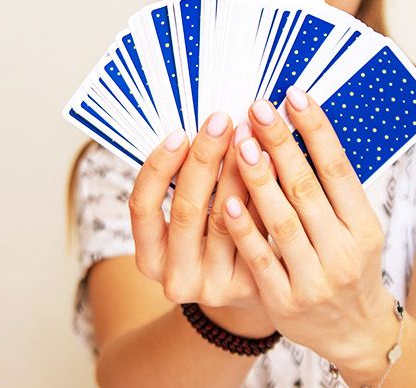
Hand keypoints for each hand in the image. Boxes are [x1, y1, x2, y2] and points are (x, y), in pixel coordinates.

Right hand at [128, 112, 273, 336]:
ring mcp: (214, 287)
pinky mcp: (250, 287)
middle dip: (203, 159)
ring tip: (250, 134)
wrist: (249, 293)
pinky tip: (273, 162)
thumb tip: (203, 127)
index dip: (158, 168)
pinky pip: (257, 231)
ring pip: (225, 219)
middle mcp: (177, 278)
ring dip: (237, 170)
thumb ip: (187, 184)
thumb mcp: (190, 221)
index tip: (178, 133)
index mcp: (150, 259)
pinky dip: (264, 193)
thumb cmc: (214, 242)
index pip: (142, 208)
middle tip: (221, 121)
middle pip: (187, 209)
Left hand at [221, 88, 398, 368]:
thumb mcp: (357, 228)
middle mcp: (343, 251)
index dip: (316, 129)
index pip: (338, 169)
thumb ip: (333, 189)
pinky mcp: (286, 301)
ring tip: (240, 141)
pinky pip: (261, 259)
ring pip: (282, 221)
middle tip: (257, 108)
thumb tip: (303, 127)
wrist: (357, 333)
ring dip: (258, 178)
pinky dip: (245, 229)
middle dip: (280, 144)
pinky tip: (227, 199)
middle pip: (307, 188)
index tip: (293, 95)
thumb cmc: (350, 266)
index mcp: (364, 226)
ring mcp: (314, 278)